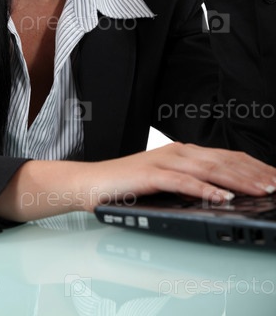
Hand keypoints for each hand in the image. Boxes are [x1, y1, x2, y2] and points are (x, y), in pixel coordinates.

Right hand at [83, 142, 275, 210]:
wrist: (90, 182)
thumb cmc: (127, 185)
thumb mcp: (165, 180)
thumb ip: (190, 181)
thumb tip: (222, 192)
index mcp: (182, 151)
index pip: (224, 156)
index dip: (251, 165)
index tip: (273, 176)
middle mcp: (176, 152)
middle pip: (222, 160)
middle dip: (253, 173)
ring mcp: (162, 161)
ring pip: (208, 168)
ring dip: (237, 180)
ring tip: (260, 190)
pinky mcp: (149, 175)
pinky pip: (182, 182)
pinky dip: (205, 189)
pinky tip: (221, 197)